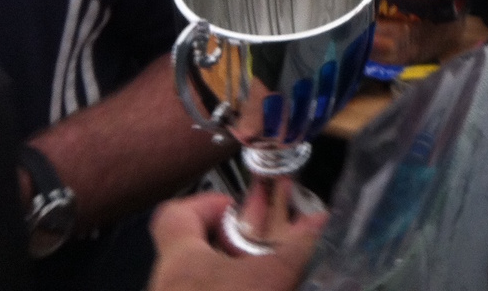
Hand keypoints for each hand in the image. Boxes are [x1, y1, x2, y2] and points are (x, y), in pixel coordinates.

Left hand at [148, 192, 323, 290]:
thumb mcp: (268, 280)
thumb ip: (295, 249)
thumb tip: (319, 220)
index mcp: (180, 259)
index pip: (175, 215)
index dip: (206, 204)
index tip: (239, 210)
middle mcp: (168, 284)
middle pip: (192, 252)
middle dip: (231, 248)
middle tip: (264, 250)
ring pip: (201, 283)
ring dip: (233, 280)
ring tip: (268, 281)